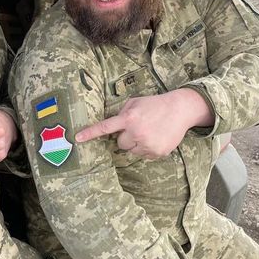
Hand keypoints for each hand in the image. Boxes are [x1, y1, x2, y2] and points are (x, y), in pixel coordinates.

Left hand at [75, 88, 212, 159]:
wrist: (180, 109)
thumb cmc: (154, 104)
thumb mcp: (135, 102)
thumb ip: (121, 113)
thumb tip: (112, 126)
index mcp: (129, 118)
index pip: (105, 127)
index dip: (90, 133)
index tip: (78, 138)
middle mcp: (137, 133)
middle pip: (120, 144)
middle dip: (126, 137)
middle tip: (138, 127)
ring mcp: (147, 144)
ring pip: (132, 151)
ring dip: (137, 143)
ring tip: (150, 131)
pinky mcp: (157, 153)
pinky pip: (144, 155)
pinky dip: (148, 149)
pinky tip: (156, 137)